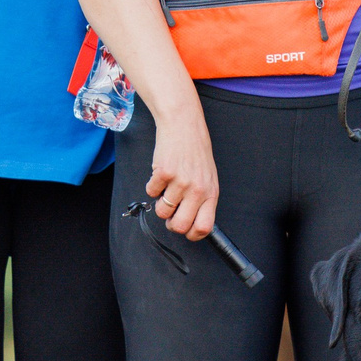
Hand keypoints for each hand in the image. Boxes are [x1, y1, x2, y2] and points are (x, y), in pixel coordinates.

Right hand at [147, 111, 220, 240]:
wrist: (183, 125)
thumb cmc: (195, 150)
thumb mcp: (208, 176)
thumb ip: (202, 198)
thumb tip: (192, 222)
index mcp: (210, 192)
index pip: (205, 227)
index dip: (192, 234)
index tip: (186, 230)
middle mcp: (197, 189)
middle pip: (180, 226)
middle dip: (172, 224)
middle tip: (171, 212)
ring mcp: (180, 182)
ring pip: (162, 212)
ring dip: (160, 202)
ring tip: (167, 187)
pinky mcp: (163, 173)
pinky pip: (150, 192)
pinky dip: (152, 186)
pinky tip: (161, 174)